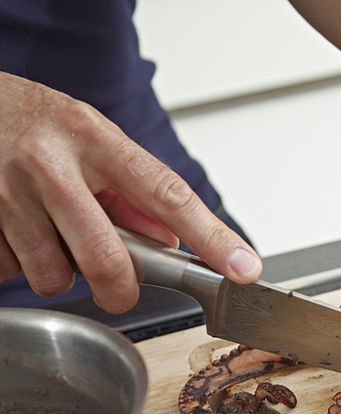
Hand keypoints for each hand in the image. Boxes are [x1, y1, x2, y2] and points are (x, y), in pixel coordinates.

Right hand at [0, 73, 260, 311]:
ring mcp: (6, 190)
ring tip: (50, 237)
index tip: (243, 269)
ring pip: (53, 276)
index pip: (169, 196)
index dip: (212, 239)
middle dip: (120, 290)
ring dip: (59, 272)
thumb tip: (173, 241)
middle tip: (119, 290)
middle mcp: (50, 163)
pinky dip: (17, 263)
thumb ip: (132, 191)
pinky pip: (9, 271)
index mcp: (94, 138)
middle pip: (107, 260)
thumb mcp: (89, 137)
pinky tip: (16, 231)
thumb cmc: (31, 121)